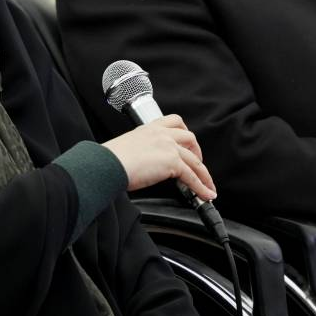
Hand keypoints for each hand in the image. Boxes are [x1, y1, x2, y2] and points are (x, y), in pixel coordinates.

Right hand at [102, 114, 216, 197]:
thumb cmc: (110, 159)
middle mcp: (161, 134)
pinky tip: (205, 194)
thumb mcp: (127, 147)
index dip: (184, 132)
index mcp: (149, 128)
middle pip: (190, 138)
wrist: (107, 164)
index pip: (174, 122)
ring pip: (195, 160)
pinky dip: (201, 187)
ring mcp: (168, 147)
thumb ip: (141, 151)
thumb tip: (146, 165)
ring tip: (208, 187)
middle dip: (198, 152)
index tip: (187, 142)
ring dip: (204, 175)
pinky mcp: (172, 162)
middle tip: (198, 165)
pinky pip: (192, 176)